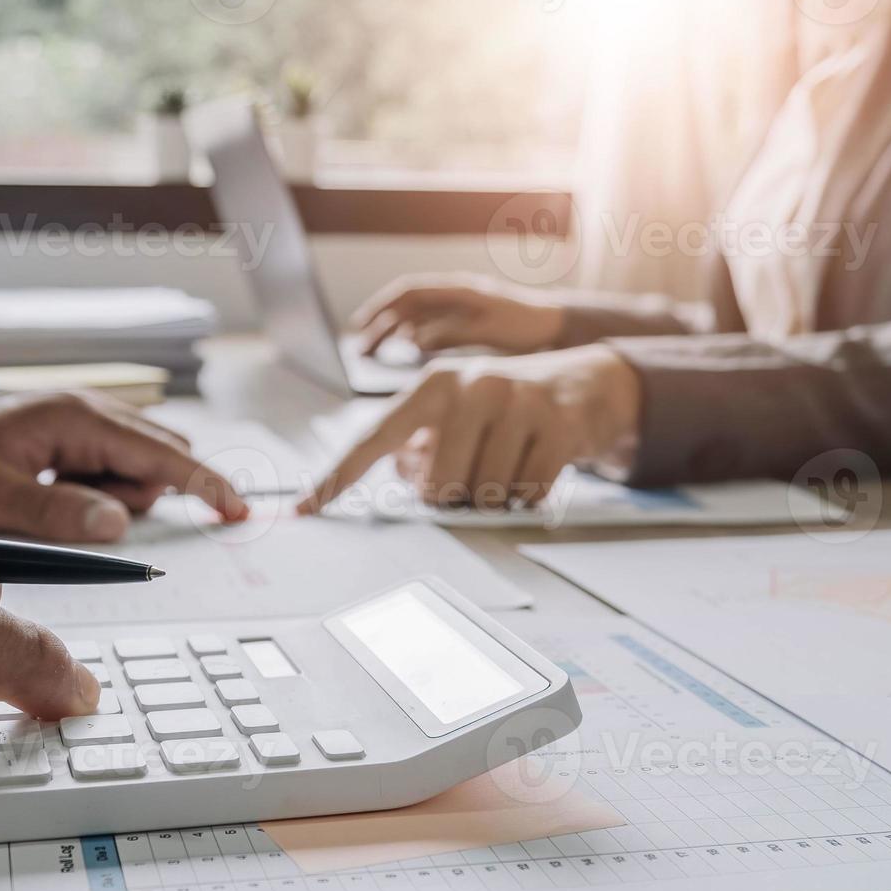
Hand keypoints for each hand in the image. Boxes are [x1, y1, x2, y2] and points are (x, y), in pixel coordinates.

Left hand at [0, 390, 249, 542]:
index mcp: (78, 419)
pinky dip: (97, 487)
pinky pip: (113, 466)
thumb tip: (119, 523)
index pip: (162, 453)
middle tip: (79, 510)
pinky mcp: (79, 432)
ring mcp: (88, 419)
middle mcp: (92, 411)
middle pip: (159, 456)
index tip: (236, 511)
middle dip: (139, 494)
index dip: (205, 483)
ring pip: (138, 465)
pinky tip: (53, 490)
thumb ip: (57, 510)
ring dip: (114, 493)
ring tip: (52, 499)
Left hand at [297, 345, 641, 512]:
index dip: (337, 477)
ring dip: (498, 496)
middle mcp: (471, 385)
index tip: (303, 508)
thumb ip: (419, 446)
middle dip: (458, 495)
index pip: (373, 439)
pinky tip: (538, 466)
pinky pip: (529, 494)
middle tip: (478, 473)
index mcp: (432, 386)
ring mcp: (517, 403)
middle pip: (440, 487)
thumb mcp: (459, 412)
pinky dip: (532, 496)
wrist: (587, 382)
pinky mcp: (557, 426)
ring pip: (486, 495)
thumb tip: (406, 481)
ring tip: (512, 463)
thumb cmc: (508, 406)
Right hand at [351, 274, 566, 355]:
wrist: (558, 326)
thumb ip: (451, 333)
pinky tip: (403, 349)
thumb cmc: (527, 327)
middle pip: (406, 305)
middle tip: (357, 347)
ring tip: (370, 352)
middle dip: (379, 324)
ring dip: (391, 331)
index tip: (360, 326)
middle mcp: (454, 295)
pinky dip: (412, 336)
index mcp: (457, 290)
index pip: (408, 293)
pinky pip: (430, 325)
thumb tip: (413, 339)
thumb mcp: (488, 331)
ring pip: (415, 316)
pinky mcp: (466, 322)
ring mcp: (459, 307)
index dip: (380, 308)